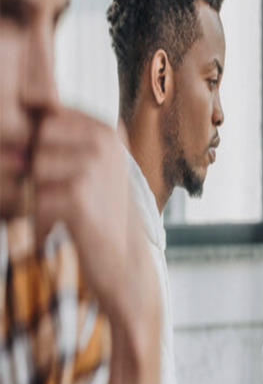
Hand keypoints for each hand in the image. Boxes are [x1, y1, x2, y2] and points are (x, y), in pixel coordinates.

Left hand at [31, 108, 157, 331]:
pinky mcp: (79, 194)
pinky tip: (69, 227)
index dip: (45, 148)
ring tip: (70, 213)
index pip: (48, 119)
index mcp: (109, 130)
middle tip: (67, 196)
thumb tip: (15, 141)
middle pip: (37, 139)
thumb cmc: (105, 216)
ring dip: (42, 195)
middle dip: (41, 169)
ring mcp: (93, 166)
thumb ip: (62, 143)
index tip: (67, 176)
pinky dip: (44, 218)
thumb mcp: (92, 170)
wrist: (126, 264)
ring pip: (34, 168)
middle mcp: (105, 142)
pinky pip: (36, 196)